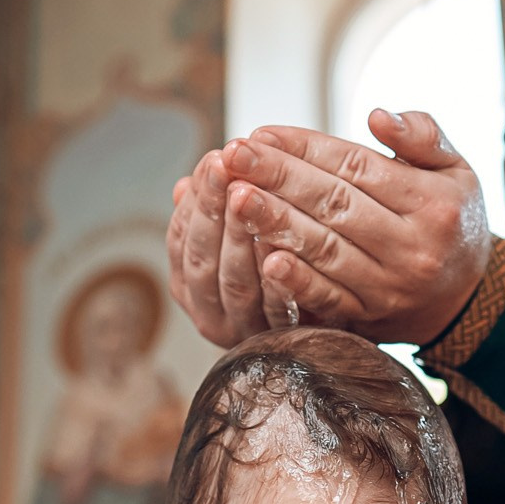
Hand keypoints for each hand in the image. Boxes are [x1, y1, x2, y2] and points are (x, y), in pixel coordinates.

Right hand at [165, 149, 271, 345]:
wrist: (322, 326)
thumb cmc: (273, 274)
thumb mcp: (232, 242)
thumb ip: (210, 216)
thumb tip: (183, 187)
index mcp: (189, 285)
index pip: (182, 237)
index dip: (197, 199)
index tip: (214, 160)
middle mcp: (209, 313)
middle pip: (203, 258)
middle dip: (212, 208)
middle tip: (227, 166)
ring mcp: (241, 332)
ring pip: (235, 281)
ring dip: (239, 235)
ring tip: (248, 194)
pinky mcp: (279, 343)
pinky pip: (276, 308)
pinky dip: (278, 276)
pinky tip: (282, 244)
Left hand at [229, 108, 494, 345]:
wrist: (468, 300)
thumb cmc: (452, 220)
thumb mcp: (457, 170)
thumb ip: (422, 135)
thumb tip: (376, 115)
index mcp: (431, 203)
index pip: (356, 167)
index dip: (305, 148)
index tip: (261, 133)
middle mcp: (413, 246)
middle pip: (334, 205)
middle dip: (278, 178)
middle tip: (232, 156)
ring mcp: (391, 287)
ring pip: (325, 250)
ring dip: (275, 224)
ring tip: (234, 197)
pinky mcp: (371, 318)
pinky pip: (329, 299)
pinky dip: (297, 282)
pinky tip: (263, 261)